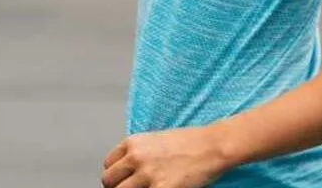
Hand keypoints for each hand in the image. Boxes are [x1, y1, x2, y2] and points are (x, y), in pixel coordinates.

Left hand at [101, 128, 232, 187]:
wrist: (212, 146)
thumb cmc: (191, 142)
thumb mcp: (156, 140)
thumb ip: (139, 154)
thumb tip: (129, 170)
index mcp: (133, 143)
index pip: (108, 165)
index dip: (116, 176)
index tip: (122, 181)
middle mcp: (136, 157)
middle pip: (109, 181)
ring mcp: (147, 174)